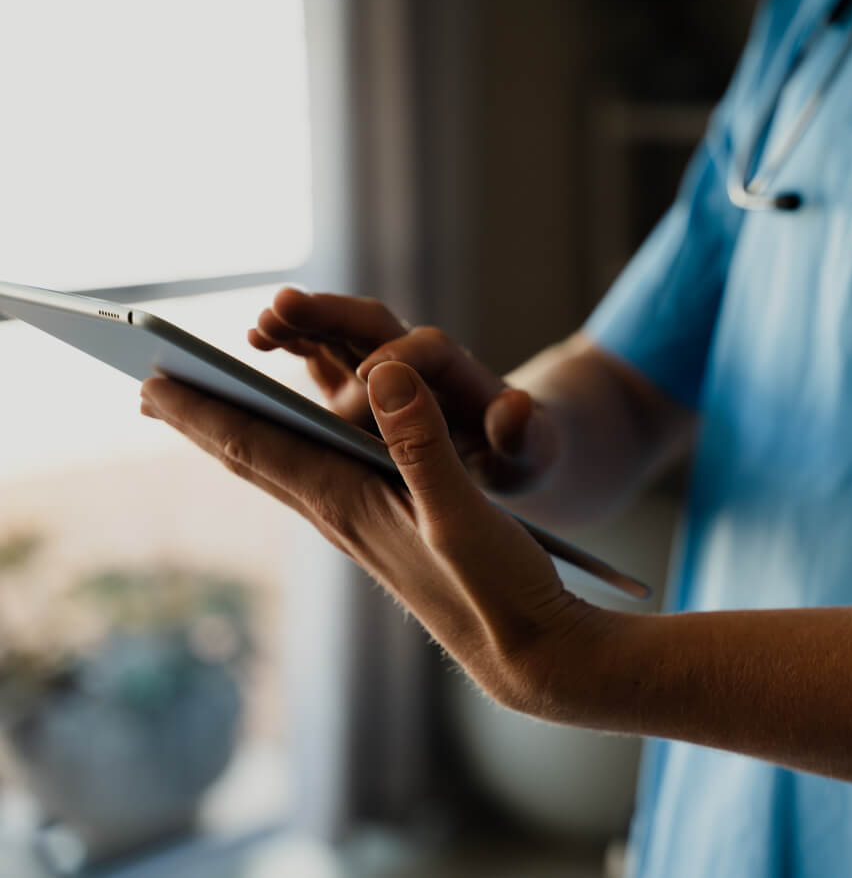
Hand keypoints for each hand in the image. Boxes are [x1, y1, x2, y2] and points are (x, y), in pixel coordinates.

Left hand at [139, 362, 603, 710]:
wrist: (526, 655)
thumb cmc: (499, 591)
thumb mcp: (464, 513)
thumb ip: (424, 445)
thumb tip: (386, 374)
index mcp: (349, 505)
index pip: (259, 449)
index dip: (204, 412)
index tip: (148, 380)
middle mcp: (343, 516)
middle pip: (256, 459)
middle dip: (203, 421)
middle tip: (151, 388)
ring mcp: (363, 527)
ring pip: (284, 470)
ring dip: (241, 436)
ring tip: (209, 412)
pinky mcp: (388, 533)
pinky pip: (319, 479)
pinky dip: (292, 451)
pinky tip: (299, 449)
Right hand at [249, 288, 559, 494]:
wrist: (512, 444)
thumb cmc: (523, 452)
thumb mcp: (532, 451)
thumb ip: (522, 433)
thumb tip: (516, 406)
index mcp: (461, 377)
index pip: (430, 353)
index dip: (401, 358)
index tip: (371, 372)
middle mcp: (419, 362)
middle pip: (374, 325)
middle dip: (331, 315)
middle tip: (284, 305)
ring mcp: (388, 369)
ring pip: (340, 335)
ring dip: (303, 323)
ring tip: (261, 323)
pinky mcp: (364, 386)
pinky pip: (325, 358)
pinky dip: (294, 346)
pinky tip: (256, 341)